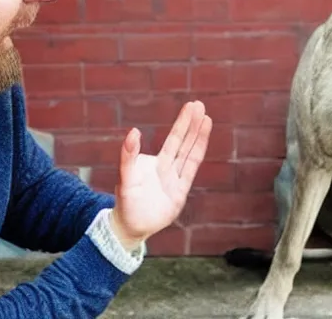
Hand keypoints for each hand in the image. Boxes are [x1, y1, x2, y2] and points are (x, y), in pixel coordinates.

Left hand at [110, 101, 211, 250]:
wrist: (130, 227)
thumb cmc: (126, 201)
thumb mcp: (125, 176)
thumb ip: (129, 155)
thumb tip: (134, 131)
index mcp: (157, 163)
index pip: (174, 139)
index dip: (182, 123)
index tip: (191, 106)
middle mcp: (169, 168)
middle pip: (184, 142)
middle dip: (192, 124)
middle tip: (200, 104)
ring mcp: (177, 180)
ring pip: (190, 153)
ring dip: (198, 136)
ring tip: (206, 118)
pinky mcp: (181, 193)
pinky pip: (191, 171)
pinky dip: (197, 155)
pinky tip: (202, 141)